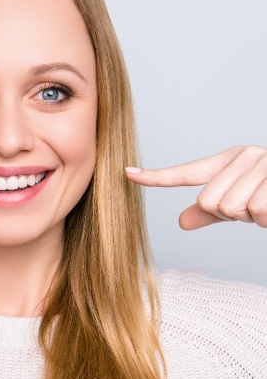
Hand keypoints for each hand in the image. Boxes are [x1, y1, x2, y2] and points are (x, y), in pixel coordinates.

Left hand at [125, 146, 266, 229]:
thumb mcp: (241, 205)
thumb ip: (211, 213)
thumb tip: (181, 221)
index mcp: (229, 162)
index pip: (185, 173)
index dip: (155, 176)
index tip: (126, 173)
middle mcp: (245, 156)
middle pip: (210, 201)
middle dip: (233, 214)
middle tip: (257, 207)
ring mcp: (264, 164)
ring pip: (232, 208)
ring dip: (254, 217)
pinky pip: (258, 211)